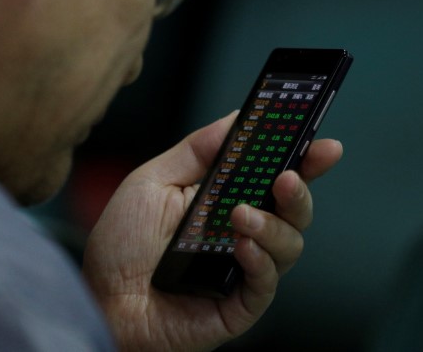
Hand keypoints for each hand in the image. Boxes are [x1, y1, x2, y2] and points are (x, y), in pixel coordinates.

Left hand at [81, 112, 342, 351]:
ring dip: (273, 225)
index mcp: (228, 199)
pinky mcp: (240, 303)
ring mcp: (245, 268)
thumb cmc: (121, 246)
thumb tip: (237, 117)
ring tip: (241, 216)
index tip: (323, 144)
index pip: (276, 174)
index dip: (305, 158)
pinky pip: (267, 282)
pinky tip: (241, 247)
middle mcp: (243, 231)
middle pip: (295, 208)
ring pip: (290, 244)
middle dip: (300, 189)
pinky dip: (261, 260)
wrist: (99, 303)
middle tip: (288, 176)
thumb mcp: (153, 182)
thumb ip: (197, 150)